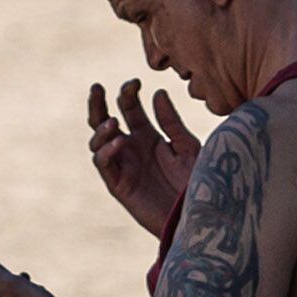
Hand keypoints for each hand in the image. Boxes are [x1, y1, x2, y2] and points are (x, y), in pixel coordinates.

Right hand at [86, 79, 200, 236]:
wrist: (198, 214)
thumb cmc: (198, 180)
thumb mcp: (187, 146)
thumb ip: (171, 122)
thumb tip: (158, 92)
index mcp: (148, 135)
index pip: (129, 107)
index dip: (128, 93)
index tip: (136, 81)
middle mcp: (131, 148)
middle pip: (104, 120)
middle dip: (98, 103)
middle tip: (98, 88)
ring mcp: (123, 165)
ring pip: (98, 141)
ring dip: (101, 129)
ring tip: (113, 122)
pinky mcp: (119, 185)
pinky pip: (104, 165)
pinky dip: (106, 151)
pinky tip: (119, 142)